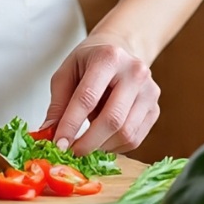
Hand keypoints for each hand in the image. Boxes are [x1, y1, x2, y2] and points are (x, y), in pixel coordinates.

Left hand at [40, 32, 160, 155]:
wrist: (119, 50)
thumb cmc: (89, 62)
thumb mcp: (66, 73)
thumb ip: (58, 104)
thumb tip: (48, 135)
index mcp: (109, 57)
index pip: (88, 97)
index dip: (71, 124)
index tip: (59, 144)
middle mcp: (135, 72)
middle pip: (112, 119)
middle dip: (88, 142)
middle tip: (71, 153)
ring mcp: (149, 91)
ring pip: (126, 133)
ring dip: (101, 146)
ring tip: (86, 142)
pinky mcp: (155, 109)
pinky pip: (135, 139)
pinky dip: (114, 147)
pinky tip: (102, 139)